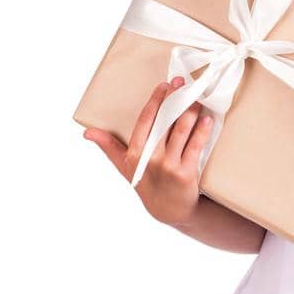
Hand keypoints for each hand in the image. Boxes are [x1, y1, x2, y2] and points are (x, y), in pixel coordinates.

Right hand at [83, 76, 214, 226]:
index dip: (155, 100)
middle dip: (174, 100)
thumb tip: (86, 132)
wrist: (169, 211)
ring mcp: (168, 166)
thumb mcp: (124, 166)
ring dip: (190, 111)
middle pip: (164, 122)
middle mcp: (151, 158)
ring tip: (197, 96)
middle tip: (183, 82)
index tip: (164, 85)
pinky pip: (195, 147)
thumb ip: (107, 146)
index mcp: (135, 153)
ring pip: (181, 131)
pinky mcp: (186, 174)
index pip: (145, 120)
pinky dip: (202, 131)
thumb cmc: (147, 184)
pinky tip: (207, 119)